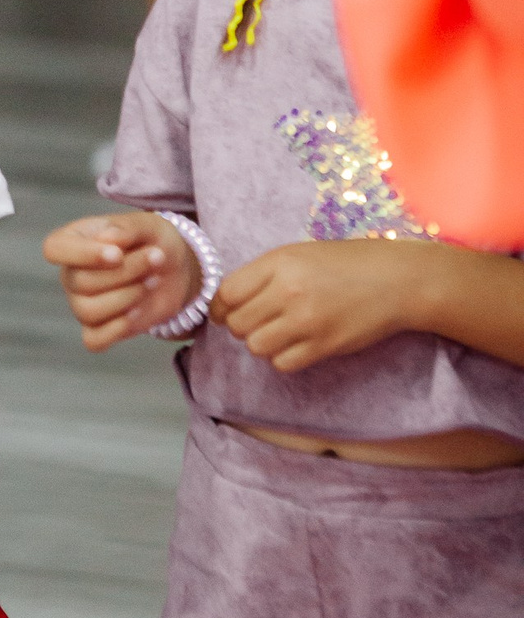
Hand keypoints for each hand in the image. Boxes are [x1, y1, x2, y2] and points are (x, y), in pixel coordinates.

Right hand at [44, 211, 199, 349]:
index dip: (83, 254)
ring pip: (88, 311)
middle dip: (126, 271)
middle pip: (81, 282)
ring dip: (127, 296)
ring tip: (153, 280)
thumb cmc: (152, 241)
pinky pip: (93, 340)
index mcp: (73, 241)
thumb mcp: (147, 225)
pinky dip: (117, 328)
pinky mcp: (98, 329)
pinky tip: (139, 310)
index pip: (54, 248)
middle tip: (157, 257)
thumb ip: (127, 229)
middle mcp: (71, 274)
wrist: (174, 270)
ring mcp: (82, 303)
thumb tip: (108, 239)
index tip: (118, 254)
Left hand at [213, 238, 421, 372]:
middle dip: (240, 326)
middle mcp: (288, 290)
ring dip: (261, 343)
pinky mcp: (324, 345)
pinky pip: (283, 363)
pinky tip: (296, 345)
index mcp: (279, 262)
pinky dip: (283, 358)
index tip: (226, 311)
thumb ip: (264, 274)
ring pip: (256, 346)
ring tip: (278, 333)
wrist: (396, 280)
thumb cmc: (346, 263)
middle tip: (257, 322)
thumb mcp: (299, 254)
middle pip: (237, 323)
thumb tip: (228, 301)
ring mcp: (307, 320)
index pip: (226, 293)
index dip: (221, 306)